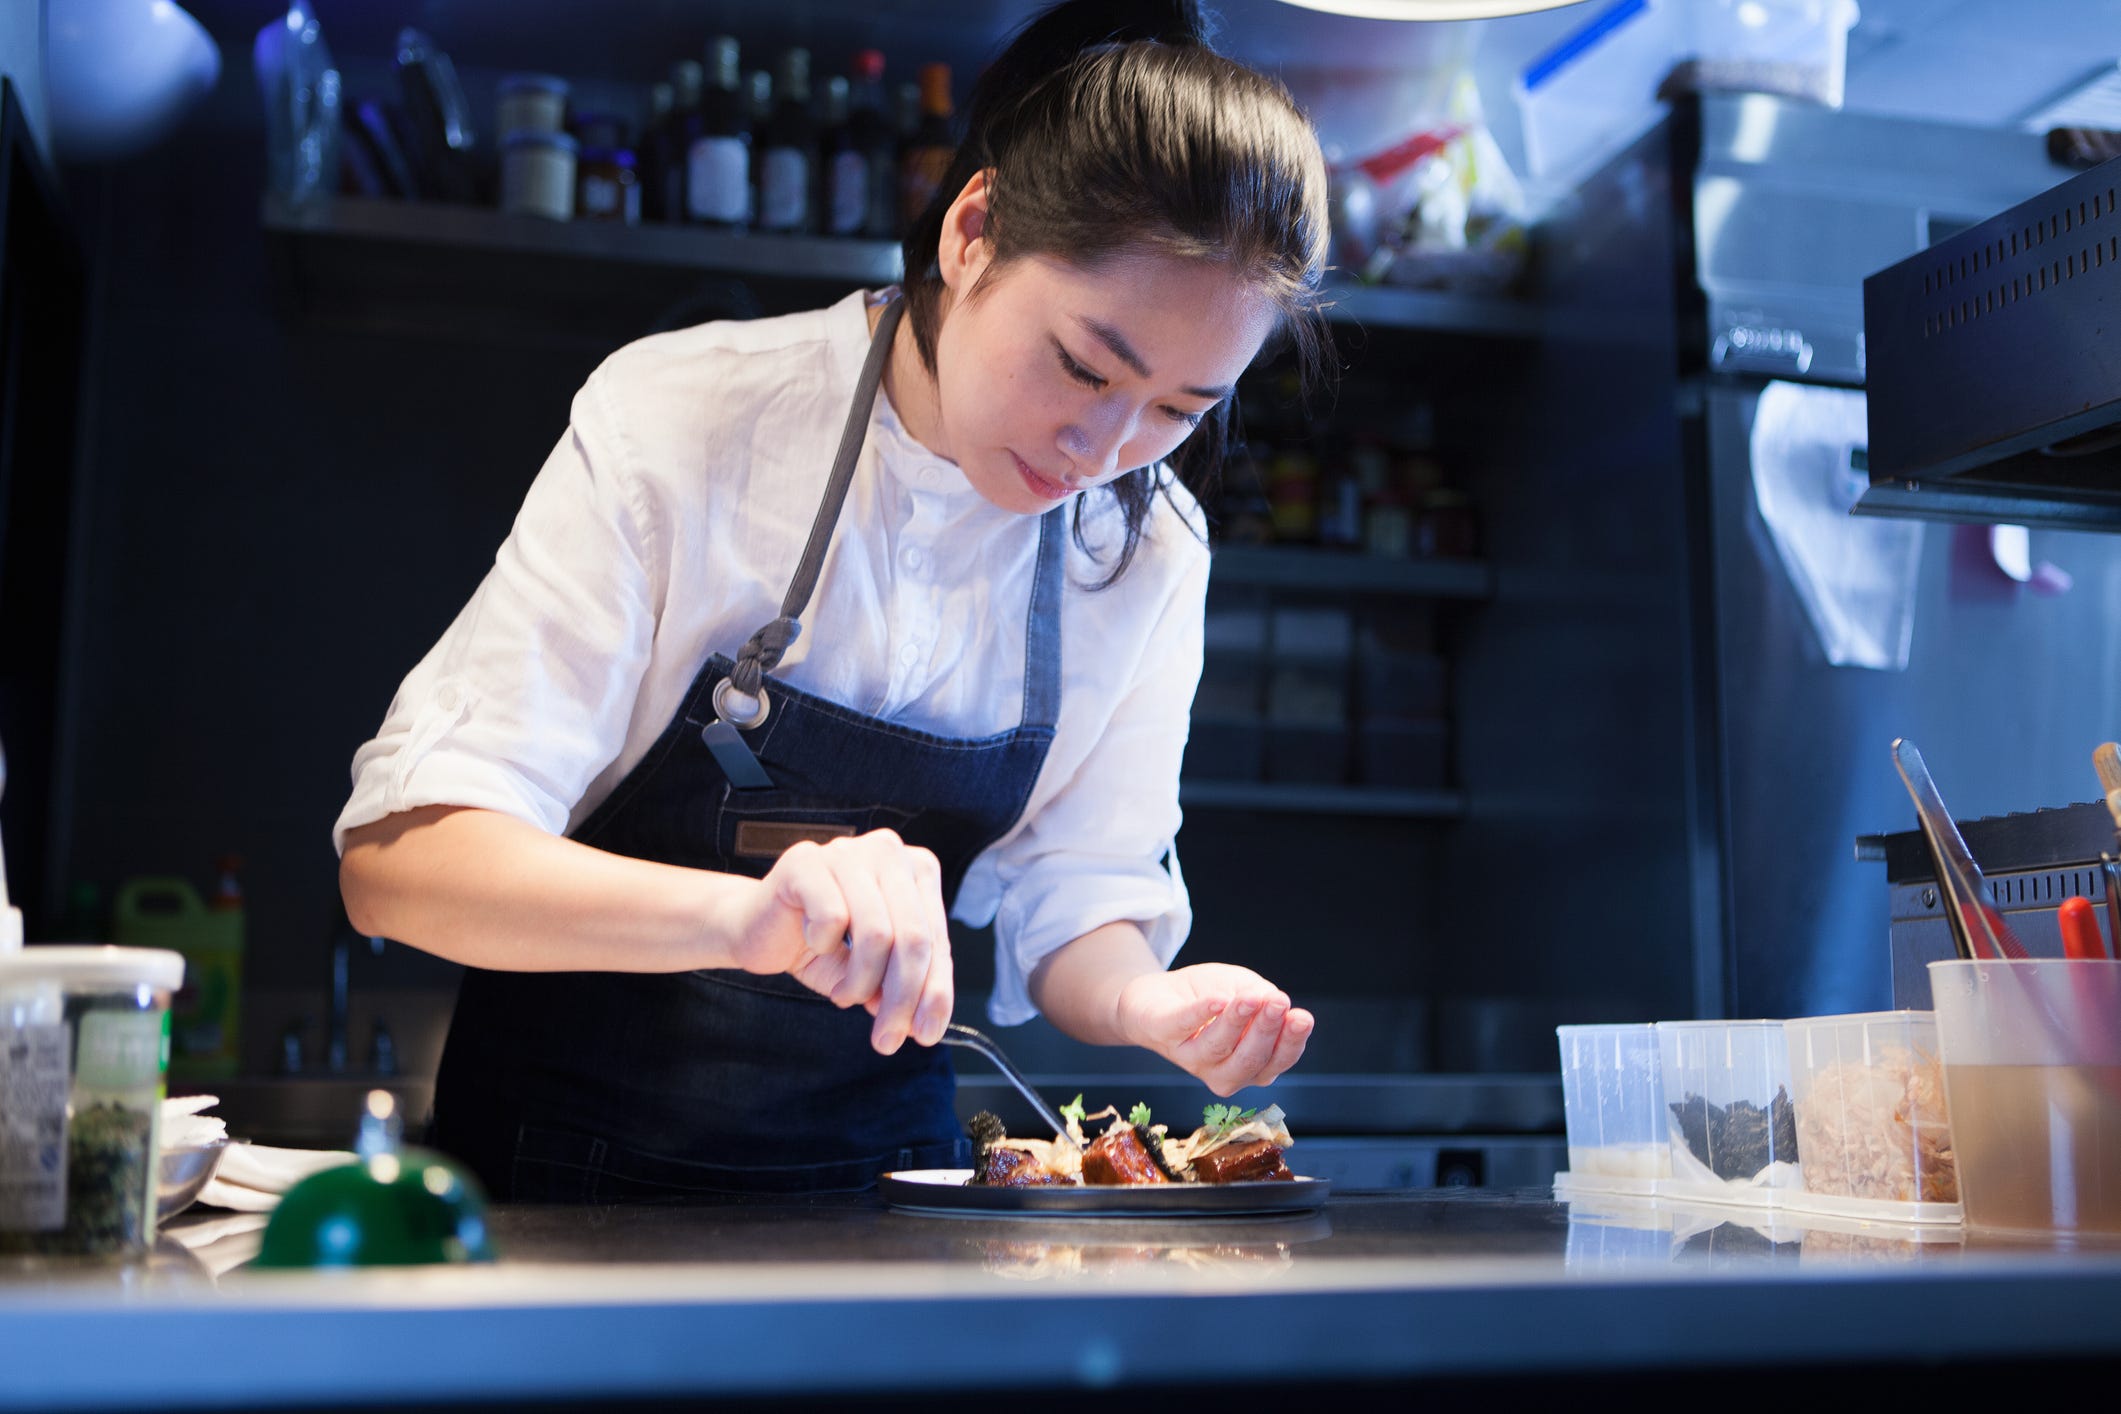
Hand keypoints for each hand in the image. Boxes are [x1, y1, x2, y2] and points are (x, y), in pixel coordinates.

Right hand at [725, 830, 952, 1055]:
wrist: (753, 927)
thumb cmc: (816, 942)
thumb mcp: (869, 971)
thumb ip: (900, 986)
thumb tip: (922, 1023)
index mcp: (915, 871)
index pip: (936, 938)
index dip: (934, 992)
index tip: (927, 1034)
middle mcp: (888, 852)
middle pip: (913, 937)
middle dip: (902, 997)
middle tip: (887, 1039)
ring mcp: (847, 852)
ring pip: (877, 934)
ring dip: (861, 982)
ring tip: (844, 995)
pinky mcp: (806, 862)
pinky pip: (831, 917)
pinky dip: (824, 946)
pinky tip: (813, 944)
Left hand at [1114, 963, 1312, 1096]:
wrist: (1158, 996)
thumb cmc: (1210, 999)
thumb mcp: (1245, 991)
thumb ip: (1263, 998)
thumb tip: (1274, 1002)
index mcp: (1252, 1065)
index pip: (1278, 1060)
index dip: (1291, 1041)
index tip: (1302, 1017)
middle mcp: (1223, 1072)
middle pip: (1250, 1059)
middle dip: (1266, 1030)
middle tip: (1278, 1003)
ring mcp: (1191, 1059)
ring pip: (1218, 1046)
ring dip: (1237, 1021)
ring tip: (1251, 998)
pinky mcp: (1163, 1035)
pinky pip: (1184, 1026)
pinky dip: (1201, 1013)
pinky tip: (1218, 1000)